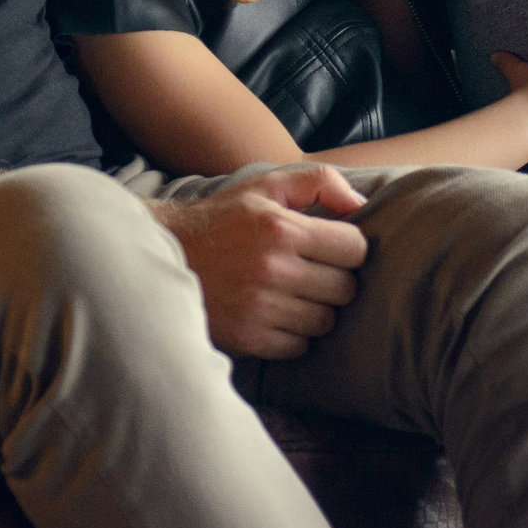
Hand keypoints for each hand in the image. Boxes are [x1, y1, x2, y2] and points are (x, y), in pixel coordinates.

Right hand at [152, 163, 370, 359]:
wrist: (166, 254)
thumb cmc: (225, 218)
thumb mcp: (267, 185)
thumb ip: (320, 182)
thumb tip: (361, 206)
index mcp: (281, 229)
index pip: (355, 248)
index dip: (348, 246)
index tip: (331, 246)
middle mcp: (273, 270)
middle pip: (345, 289)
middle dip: (335, 278)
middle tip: (312, 270)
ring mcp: (260, 308)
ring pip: (325, 321)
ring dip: (316, 308)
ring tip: (293, 292)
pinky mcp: (248, 338)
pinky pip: (299, 346)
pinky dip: (294, 333)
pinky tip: (276, 313)